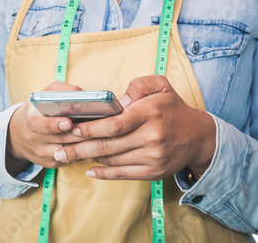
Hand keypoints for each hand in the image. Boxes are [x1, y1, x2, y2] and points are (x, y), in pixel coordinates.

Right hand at [6, 81, 88, 175]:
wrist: (19, 133)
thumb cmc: (38, 110)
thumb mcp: (45, 95)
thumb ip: (61, 92)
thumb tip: (81, 95)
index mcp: (31, 119)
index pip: (39, 124)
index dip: (54, 124)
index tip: (68, 122)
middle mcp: (34, 138)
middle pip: (60, 139)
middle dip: (79, 134)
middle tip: (95, 128)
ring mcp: (42, 153)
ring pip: (68, 152)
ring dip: (85, 144)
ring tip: (100, 135)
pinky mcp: (51, 163)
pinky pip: (71, 159)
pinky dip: (83, 152)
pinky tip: (93, 144)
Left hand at [53, 75, 215, 180]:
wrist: (199, 137)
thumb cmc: (172, 108)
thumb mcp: (160, 85)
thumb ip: (138, 85)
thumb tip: (119, 101)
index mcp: (150, 114)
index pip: (114, 124)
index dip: (91, 129)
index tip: (72, 129)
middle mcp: (152, 137)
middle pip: (109, 145)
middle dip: (80, 148)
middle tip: (59, 150)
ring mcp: (153, 157)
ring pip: (113, 160)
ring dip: (88, 159)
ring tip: (69, 156)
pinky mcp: (153, 172)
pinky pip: (123, 174)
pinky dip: (104, 174)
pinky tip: (90, 170)